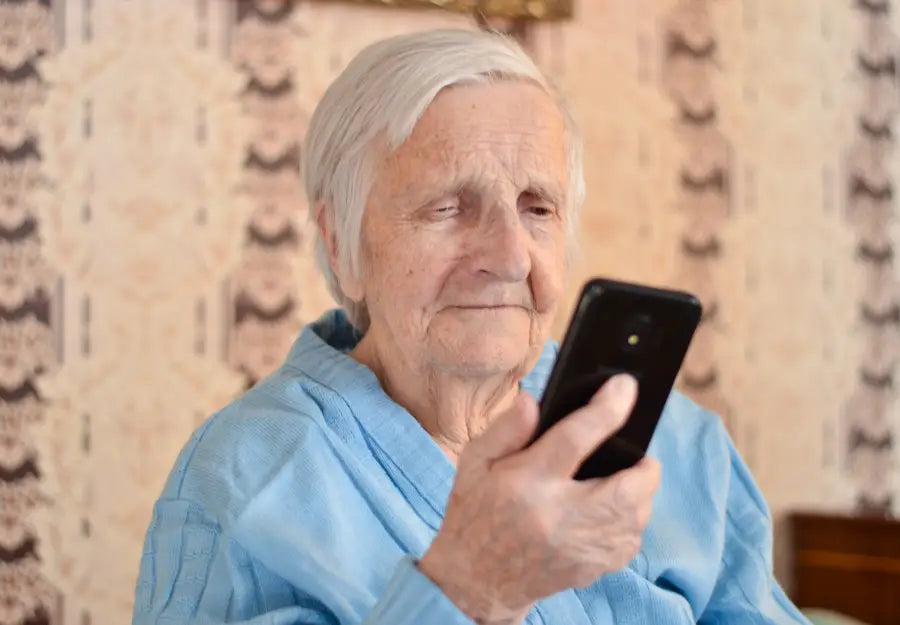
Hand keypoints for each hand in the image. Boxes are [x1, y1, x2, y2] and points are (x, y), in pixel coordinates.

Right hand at [418, 374, 660, 624]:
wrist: (474, 580)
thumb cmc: (476, 512)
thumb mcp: (476, 462)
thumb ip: (507, 429)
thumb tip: (535, 401)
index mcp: (527, 483)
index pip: (575, 439)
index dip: (606, 408)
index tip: (625, 386)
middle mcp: (559, 517)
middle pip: (627, 487)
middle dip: (643, 465)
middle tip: (637, 454)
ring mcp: (579, 548)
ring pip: (636, 516)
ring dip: (638, 493)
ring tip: (621, 479)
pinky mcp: (592, 568)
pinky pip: (631, 540)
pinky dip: (630, 521)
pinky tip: (609, 512)